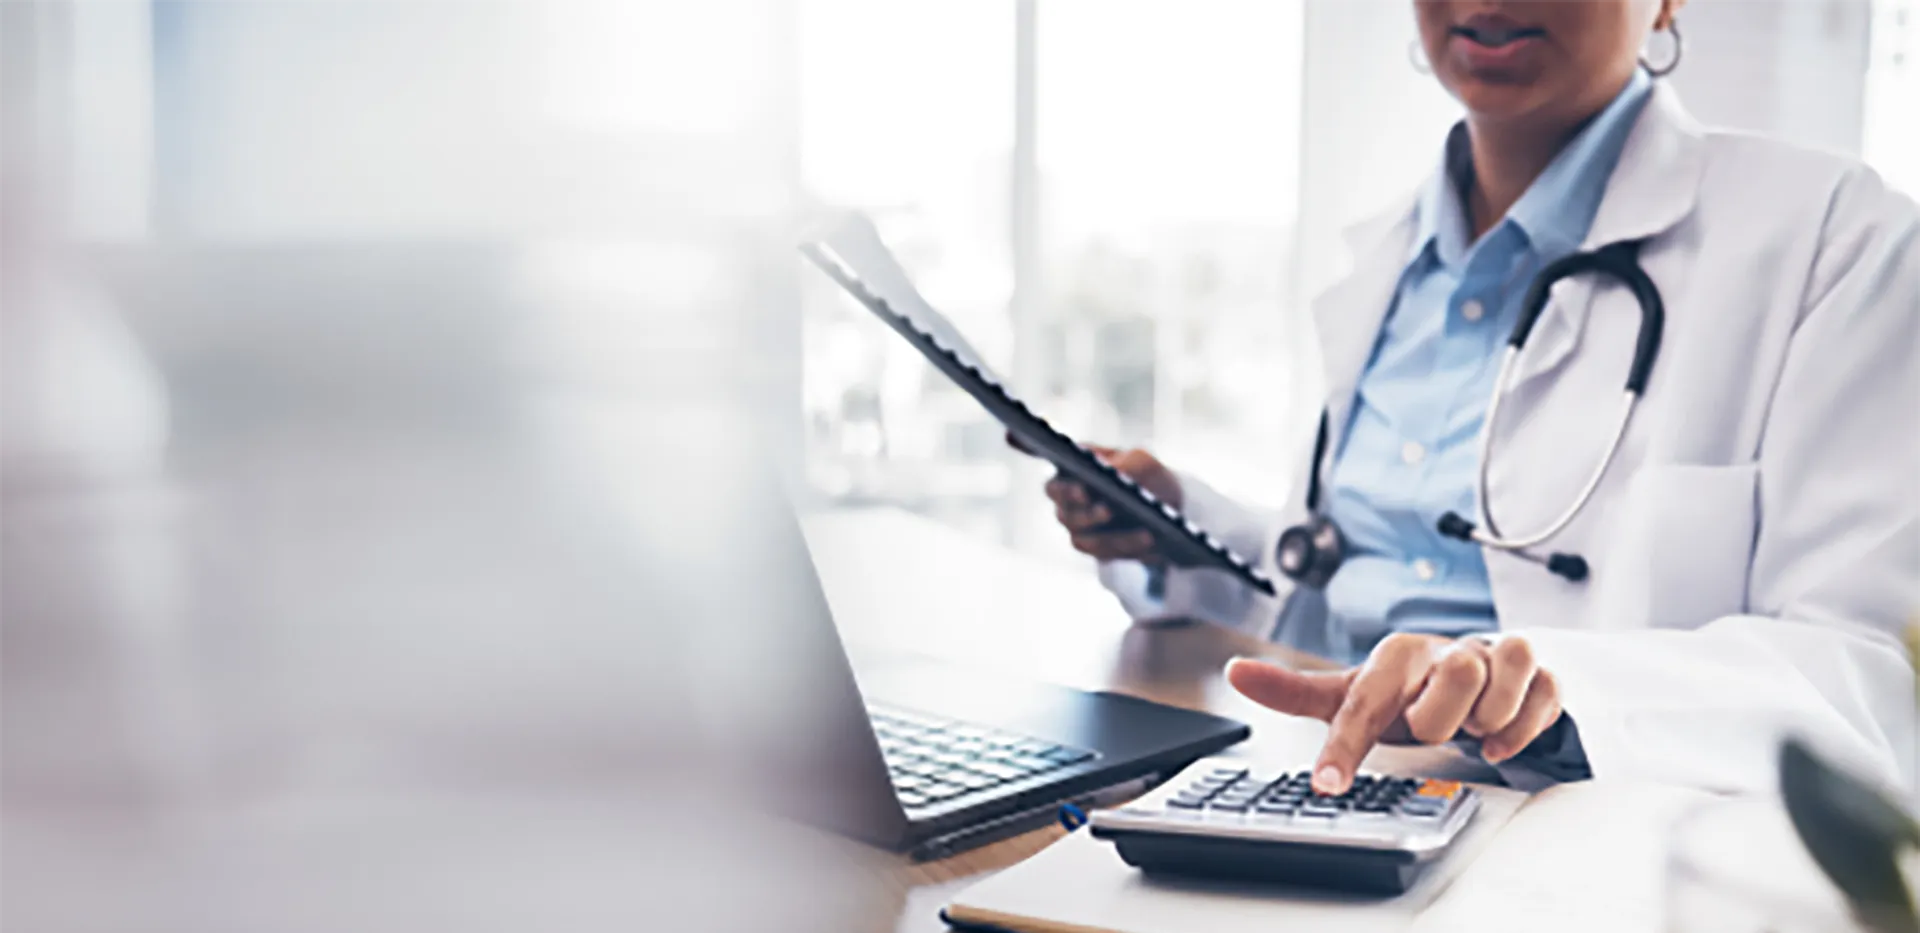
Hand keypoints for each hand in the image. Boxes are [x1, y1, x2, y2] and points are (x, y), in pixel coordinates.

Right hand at [1024, 439, 1181, 562]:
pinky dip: (1124, 543)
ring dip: (1099, 522)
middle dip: (1070, 494)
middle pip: (1055, 492)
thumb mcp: (1144, 462)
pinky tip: (1147, 536)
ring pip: (1074, 524)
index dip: (1024, 442)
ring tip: (1127, 519)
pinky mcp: (1090, 545)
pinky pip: (1098, 547)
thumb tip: (1114, 474)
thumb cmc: (1148, 477)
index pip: (1042, 449)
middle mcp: (1066, 490)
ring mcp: (1074, 519)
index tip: (1012, 431)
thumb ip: (1129, 464)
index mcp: (1075, 461)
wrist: (1167, 512)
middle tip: (1089, 494)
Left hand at [1226, 633, 1561, 794]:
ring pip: (1505, 671)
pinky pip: (1544, 692)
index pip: (1363, 702)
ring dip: (1489, 716)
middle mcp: (1444, 649)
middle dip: (1444, 718)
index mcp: (1393, 657)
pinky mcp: (1536, 673)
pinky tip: (1501, 738)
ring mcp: (1493, 657)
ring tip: (1470, 728)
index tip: (1327, 784)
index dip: (1345, 747)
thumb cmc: (1403, 692)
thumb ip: (1294, 690)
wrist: (1463, 679)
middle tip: (1432, 727)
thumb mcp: (1349, 696)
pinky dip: (1525, 724)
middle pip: (1457, 675)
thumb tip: (1236, 671)